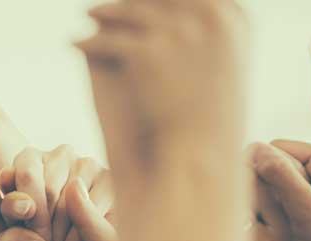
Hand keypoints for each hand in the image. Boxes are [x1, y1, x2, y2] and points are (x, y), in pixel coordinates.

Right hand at [0, 148, 117, 240]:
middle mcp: (50, 237)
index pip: (48, 187)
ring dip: (20, 239)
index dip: (48, 185)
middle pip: (19, 207)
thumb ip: (90, 216)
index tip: (64, 194)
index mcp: (74, 219)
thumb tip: (72, 182)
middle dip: (23, 205)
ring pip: (6, 237)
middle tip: (34, 211)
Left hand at [78, 0, 248, 166]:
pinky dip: (89, 39)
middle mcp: (210, 16)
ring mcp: (178, 31)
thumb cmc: (215, 118)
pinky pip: (107, 36)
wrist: (202, 156)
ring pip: (129, 9)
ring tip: (90, 13)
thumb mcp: (225, 66)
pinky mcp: (146, 51)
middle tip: (113, 1)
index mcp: (235, 17)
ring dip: (106, 10)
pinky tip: (76, 42)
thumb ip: (211, 33)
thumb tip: (193, 10)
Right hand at [250, 140, 310, 240]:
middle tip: (278, 217)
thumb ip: (279, 175)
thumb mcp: (304, 210)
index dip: (265, 171)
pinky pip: (295, 203)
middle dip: (271, 188)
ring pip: (286, 186)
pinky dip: (286, 215)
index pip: (280, 148)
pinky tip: (292, 235)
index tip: (270, 201)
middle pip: (283, 166)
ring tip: (286, 228)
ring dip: (276, 204)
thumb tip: (253, 148)